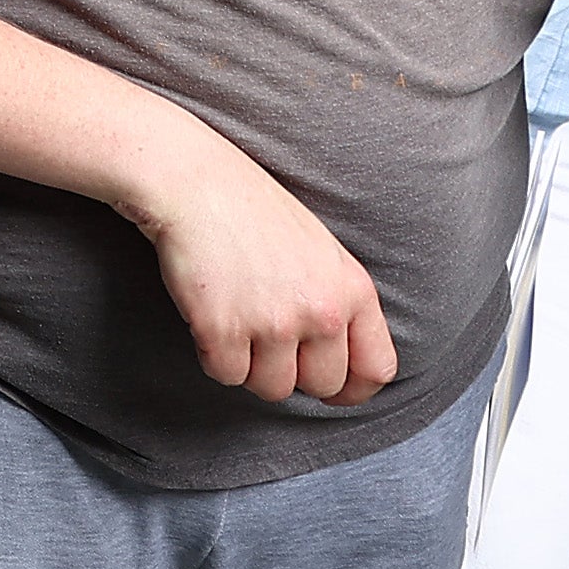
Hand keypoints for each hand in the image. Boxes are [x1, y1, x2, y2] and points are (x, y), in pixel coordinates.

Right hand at [120, 119, 394, 402]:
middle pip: (322, 386)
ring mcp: (272, 323)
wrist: (191, 181)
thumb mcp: (320, 250)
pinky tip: (207, 318)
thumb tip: (336, 360)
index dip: (352, 388)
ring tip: (235, 323)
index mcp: (353, 290)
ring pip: (272, 388)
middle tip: (266, 343)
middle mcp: (321, 312)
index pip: (377, 369)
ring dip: (250, 366)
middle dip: (293, 373)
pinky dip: (212, 355)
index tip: (328, 387)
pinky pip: (225, 374)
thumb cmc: (249, 208)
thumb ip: (337, 301)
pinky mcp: (222, 330)